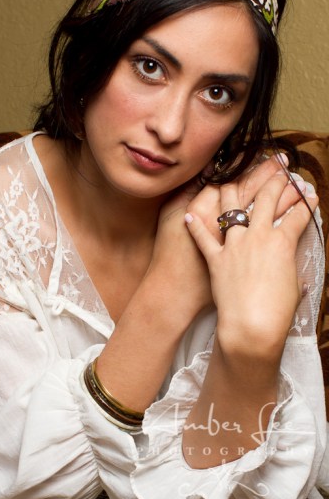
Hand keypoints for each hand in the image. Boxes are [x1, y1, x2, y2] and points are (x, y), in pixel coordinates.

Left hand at [185, 169, 318, 362]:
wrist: (251, 326)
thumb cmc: (277, 312)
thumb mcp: (294, 286)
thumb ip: (292, 272)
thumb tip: (295, 274)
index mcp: (282, 242)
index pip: (298, 214)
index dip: (306, 202)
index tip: (310, 194)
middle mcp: (257, 236)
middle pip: (267, 199)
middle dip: (275, 181)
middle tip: (279, 171)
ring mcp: (233, 245)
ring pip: (230, 208)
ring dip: (232, 189)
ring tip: (232, 177)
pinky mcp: (214, 259)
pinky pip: (202, 237)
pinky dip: (195, 226)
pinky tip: (189, 214)